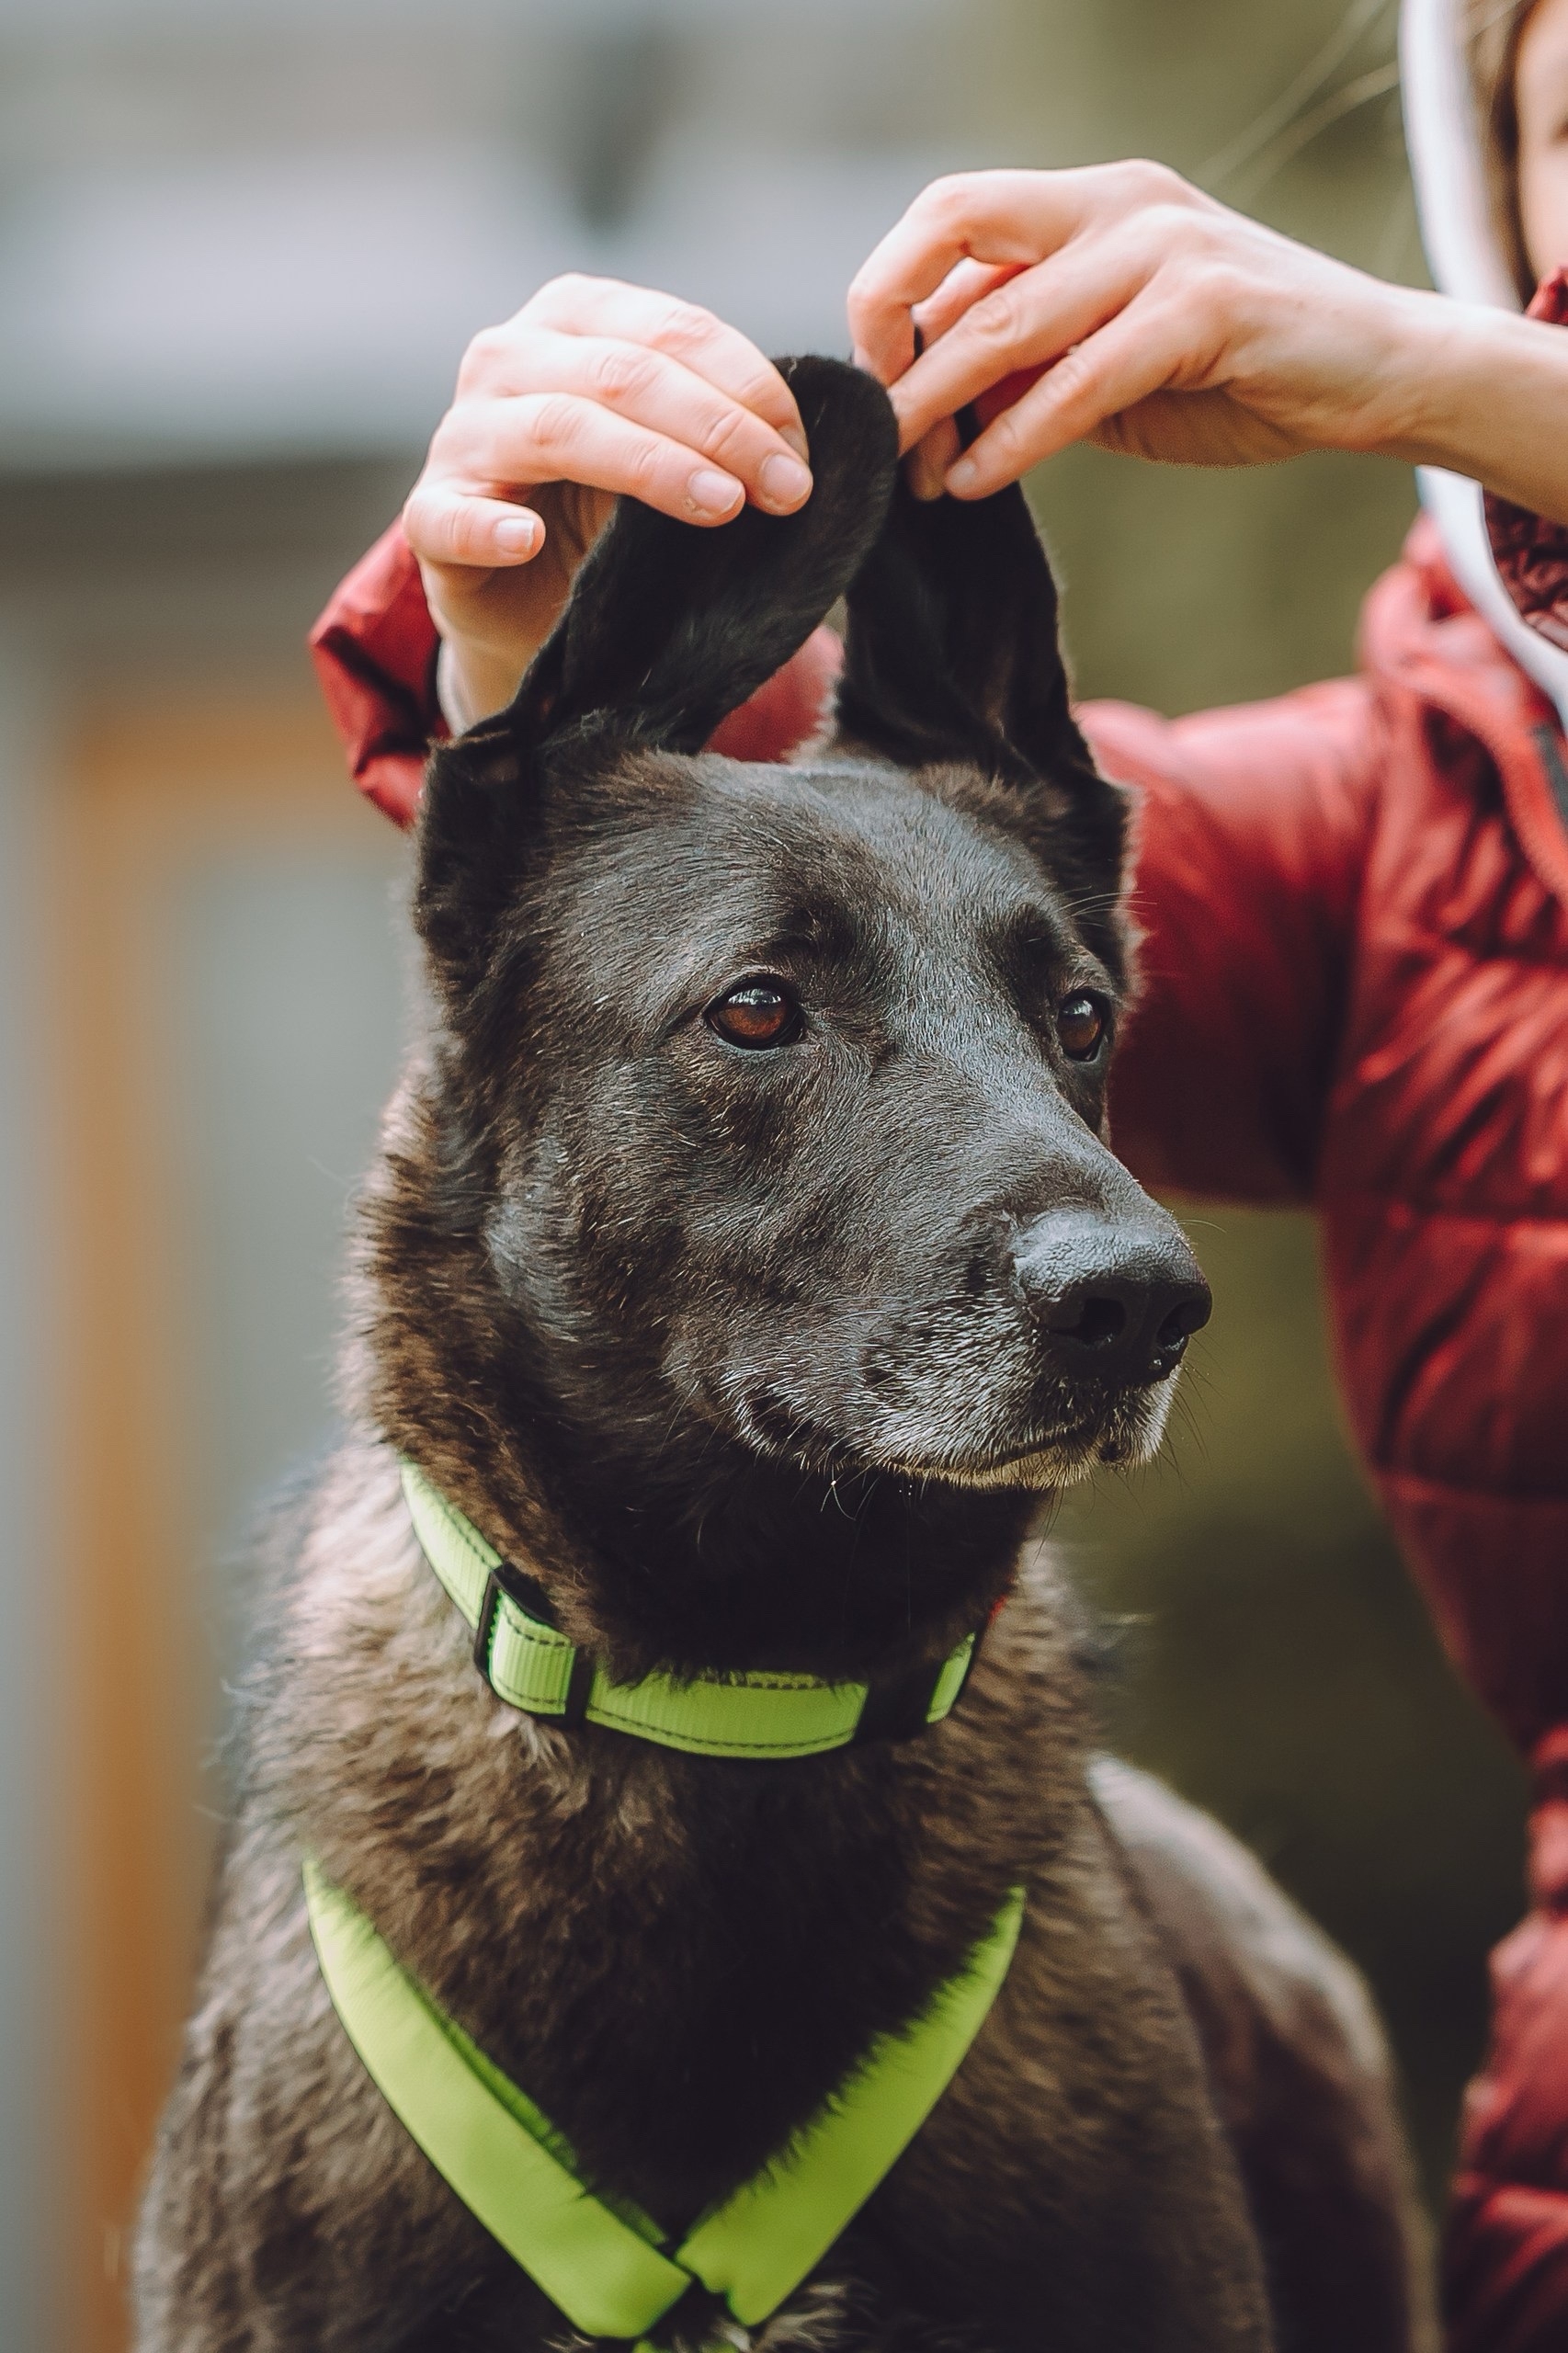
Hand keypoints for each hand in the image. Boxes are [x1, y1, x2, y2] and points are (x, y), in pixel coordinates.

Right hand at [403, 276, 815, 722]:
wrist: (530, 599)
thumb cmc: (609, 509)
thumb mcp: (670, 451)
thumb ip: (717, 428)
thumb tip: (805, 446)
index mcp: (574, 319)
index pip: (669, 330)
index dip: (746, 385)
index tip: (804, 451)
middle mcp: (508, 357)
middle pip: (623, 373)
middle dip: (719, 428)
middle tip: (786, 489)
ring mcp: (462, 434)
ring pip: (559, 427)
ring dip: (649, 466)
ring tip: (721, 507)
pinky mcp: (430, 516)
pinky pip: (453, 517)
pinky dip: (491, 527)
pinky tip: (530, 541)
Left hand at [847, 164, 1567, 524]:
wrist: (1378, 376)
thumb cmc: (1239, 374)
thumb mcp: (1107, 365)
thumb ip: (1026, 364)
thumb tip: (924, 404)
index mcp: (1090, 201)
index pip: (950, 216)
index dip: (890, 295)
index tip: (874, 387)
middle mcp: (1120, 201)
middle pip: (954, 228)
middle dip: (891, 336)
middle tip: (872, 431)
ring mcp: (1164, 245)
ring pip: (1007, 319)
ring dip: (938, 407)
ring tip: (910, 474)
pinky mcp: (1206, 306)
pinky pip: (1079, 379)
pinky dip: (1015, 438)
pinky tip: (977, 482)